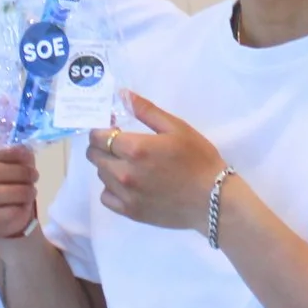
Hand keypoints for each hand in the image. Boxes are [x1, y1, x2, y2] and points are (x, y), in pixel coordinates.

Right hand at [0, 139, 40, 239]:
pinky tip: (24, 205)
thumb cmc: (6, 177)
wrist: (5, 210)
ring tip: (31, 190)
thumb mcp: (12, 158)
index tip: (26, 156)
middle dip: (18, 172)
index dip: (5, 152)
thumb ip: (15, 151)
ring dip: (18, 191)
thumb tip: (22, 149)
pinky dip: (13, 210)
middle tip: (34, 175)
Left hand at [88, 93, 224, 231]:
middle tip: (120, 145)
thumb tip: (122, 94)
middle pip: (94, 156)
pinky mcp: (130, 212)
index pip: (98, 136)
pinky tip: (128, 184)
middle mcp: (124, 173)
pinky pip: (105, 198)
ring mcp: (126, 195)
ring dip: (108, 166)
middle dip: (101, 146)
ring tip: (129, 164)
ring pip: (100, 175)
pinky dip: (111, 189)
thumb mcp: (176, 127)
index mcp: (135, 149)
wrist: (213, 199)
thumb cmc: (198, 159)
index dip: (101, 130)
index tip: (113, 129)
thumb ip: (146, 110)